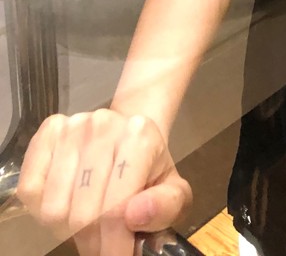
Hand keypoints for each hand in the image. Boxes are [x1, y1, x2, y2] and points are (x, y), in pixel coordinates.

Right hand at [17, 110, 191, 255]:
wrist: (130, 137)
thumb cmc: (150, 170)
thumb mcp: (173, 192)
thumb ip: (165, 206)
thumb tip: (135, 215)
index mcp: (140, 136)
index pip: (116, 210)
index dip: (114, 245)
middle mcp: (104, 123)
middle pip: (83, 214)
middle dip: (92, 241)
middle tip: (102, 243)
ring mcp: (73, 126)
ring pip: (54, 207)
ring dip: (67, 228)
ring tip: (87, 221)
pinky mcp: (48, 131)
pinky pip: (30, 189)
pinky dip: (43, 209)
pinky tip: (67, 201)